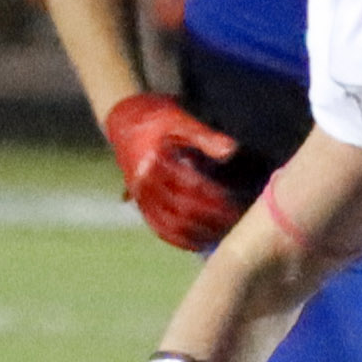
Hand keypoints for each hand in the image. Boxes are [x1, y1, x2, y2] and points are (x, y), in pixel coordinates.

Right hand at [104, 94, 245, 250]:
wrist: (125, 117)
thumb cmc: (159, 117)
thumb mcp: (182, 120)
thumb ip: (206, 137)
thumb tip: (231, 150)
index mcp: (153, 162)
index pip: (190, 188)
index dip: (215, 199)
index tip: (235, 205)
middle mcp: (143, 182)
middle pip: (182, 210)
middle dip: (210, 219)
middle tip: (234, 223)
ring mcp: (139, 195)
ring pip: (169, 225)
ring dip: (196, 233)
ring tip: (221, 235)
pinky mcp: (139, 202)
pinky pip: (157, 227)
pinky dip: (177, 238)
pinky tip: (198, 244)